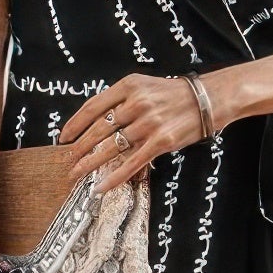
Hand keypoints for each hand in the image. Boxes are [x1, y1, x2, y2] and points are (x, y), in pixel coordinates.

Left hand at [58, 73, 214, 194]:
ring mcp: (148, 123)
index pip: (93, 106)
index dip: (75, 124)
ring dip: (90, 163)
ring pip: (111, 147)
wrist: (209, 99)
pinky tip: (102, 187)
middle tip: (67, 159)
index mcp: (129, 86)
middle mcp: (136, 103)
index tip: (64, 137)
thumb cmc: (176, 94)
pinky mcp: (160, 142)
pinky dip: (114, 177)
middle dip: (79, 147)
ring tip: (77, 173)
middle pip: (98, 129)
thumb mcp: (145, 86)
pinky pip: (131, 163)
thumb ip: (122, 99)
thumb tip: (98, 121)